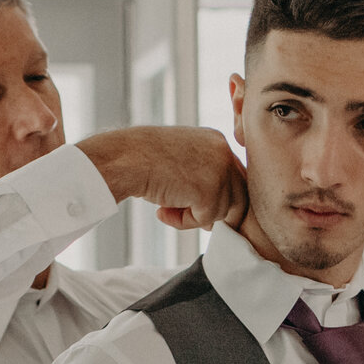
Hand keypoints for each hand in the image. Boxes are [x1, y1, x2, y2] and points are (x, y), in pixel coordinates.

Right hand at [77, 127, 248, 231]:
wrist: (124, 158)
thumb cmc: (142, 159)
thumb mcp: (180, 159)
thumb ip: (202, 176)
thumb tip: (216, 214)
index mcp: (216, 141)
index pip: (236, 176)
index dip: (221, 197)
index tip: (199, 206)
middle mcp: (223, 152)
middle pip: (240, 195)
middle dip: (217, 212)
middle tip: (189, 215)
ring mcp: (220, 171)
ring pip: (223, 211)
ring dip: (195, 217)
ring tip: (166, 208)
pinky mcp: (210, 191)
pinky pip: (206, 220)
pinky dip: (184, 223)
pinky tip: (162, 212)